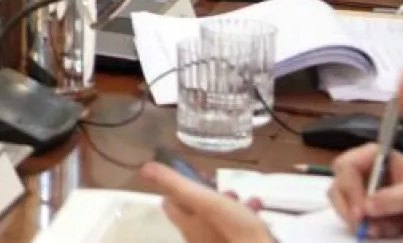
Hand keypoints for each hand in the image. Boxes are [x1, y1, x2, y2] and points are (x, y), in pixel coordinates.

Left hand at [139, 162, 270, 242]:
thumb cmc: (231, 227)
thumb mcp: (202, 199)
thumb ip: (174, 183)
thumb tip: (145, 168)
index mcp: (187, 225)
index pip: (170, 203)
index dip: (178, 186)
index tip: (193, 174)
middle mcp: (199, 237)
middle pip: (195, 209)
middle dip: (206, 193)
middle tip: (219, 184)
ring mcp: (218, 242)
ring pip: (217, 218)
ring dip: (227, 202)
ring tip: (239, 195)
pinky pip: (236, 228)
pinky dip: (245, 214)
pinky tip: (257, 206)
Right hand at [329, 144, 402, 235]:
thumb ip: (393, 198)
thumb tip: (366, 209)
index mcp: (371, 155)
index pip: (346, 167)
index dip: (349, 190)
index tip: (361, 214)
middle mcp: (362, 169)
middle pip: (339, 186)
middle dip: (351, 209)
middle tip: (364, 228)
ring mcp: (363, 187)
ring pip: (345, 205)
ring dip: (367, 222)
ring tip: (393, 228)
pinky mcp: (367, 204)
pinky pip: (358, 218)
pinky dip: (375, 227)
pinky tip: (395, 227)